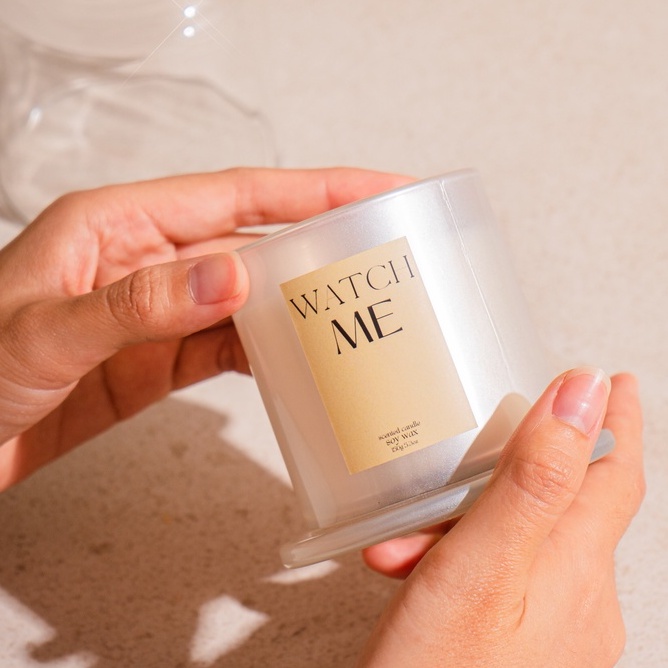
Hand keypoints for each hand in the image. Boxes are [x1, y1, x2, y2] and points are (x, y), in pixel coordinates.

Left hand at [0, 167, 409, 489]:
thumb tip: (232, 276)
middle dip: (321, 244)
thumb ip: (139, 304)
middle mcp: (146, 260)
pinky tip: (294, 361)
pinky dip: (264, 351)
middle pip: (253, 242)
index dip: (312, 190)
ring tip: (353, 313)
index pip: (237, 194)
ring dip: (297, 306)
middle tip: (384, 253)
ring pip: (247, 298)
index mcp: (119, 225)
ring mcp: (157, 312)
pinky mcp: (158, 359)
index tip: (373, 189)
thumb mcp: (45, 332)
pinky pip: (226, 346)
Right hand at [360, 370, 643, 666]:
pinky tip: (419, 576)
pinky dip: (460, 562)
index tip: (611, 381)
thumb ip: (533, 480)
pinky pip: (503, 580)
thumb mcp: (480, 568)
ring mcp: (553, 632)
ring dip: (460, 526)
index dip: (613, 421)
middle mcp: (578, 602)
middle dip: (502, 477)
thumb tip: (579, 392)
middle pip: (556, 506)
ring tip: (398, 549)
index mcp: (574, 570)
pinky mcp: (519, 649)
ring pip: (519, 544)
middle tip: (459, 456)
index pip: (612, 473)